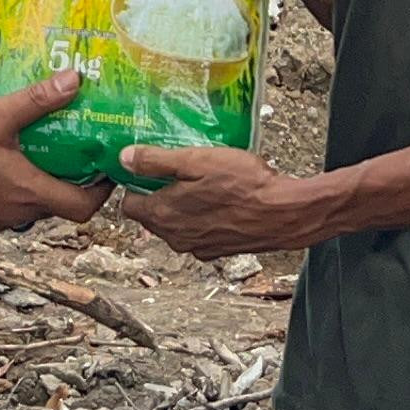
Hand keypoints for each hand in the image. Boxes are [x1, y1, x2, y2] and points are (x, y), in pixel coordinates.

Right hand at [0, 70, 111, 232]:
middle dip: (70, 181)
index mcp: (27, 192)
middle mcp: (14, 214)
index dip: (101, 191)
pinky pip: (4, 209)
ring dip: (39, 185)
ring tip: (37, 151)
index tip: (104, 169)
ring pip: (30, 207)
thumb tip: (75, 81)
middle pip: (58, 206)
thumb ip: (37, 99)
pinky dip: (12, 190)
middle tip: (73, 150)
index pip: (82, 208)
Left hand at [116, 146, 328, 259]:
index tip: (149, 167)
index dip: (135, 184)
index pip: (129, 204)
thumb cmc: (244, 184)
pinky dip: (202, 219)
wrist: (285, 213)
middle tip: (179, 170)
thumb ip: (156, 161)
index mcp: (163, 215)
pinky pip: (197, 232)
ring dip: (182, 206)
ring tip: (203, 182)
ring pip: (175, 224)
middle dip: (159, 194)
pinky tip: (220, 200)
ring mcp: (196, 247)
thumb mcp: (196, 161)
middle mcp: (175, 238)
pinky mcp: (217, 251)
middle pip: (152, 215)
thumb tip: (124, 159)